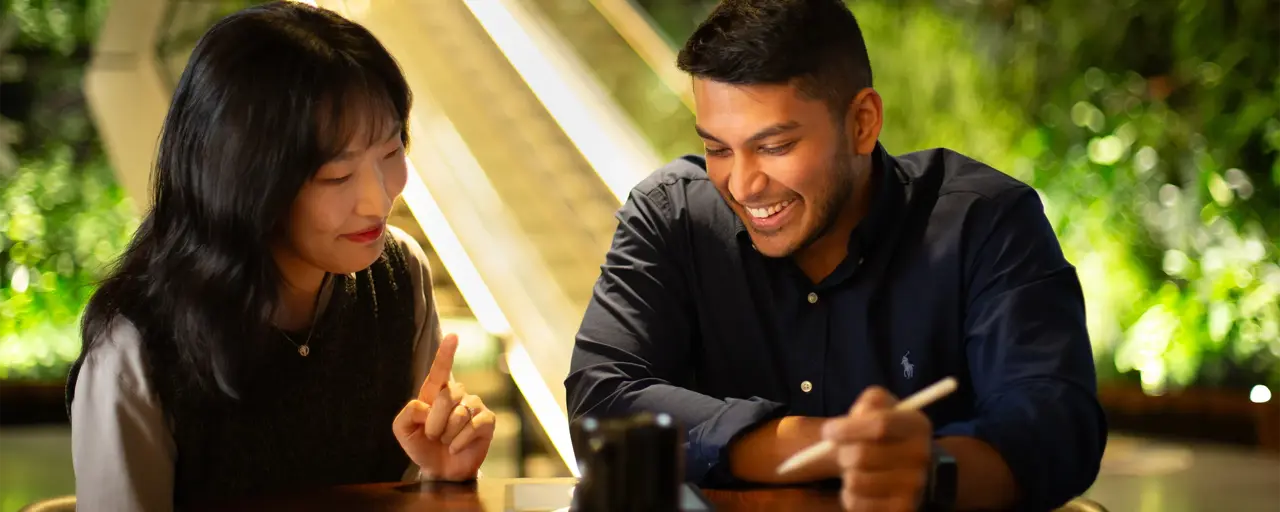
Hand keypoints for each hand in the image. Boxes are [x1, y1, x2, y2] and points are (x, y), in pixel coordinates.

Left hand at [392, 333, 495, 480]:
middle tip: (433, 435)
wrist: (440, 470)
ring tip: (446, 442)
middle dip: (435, 422)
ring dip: (447, 435)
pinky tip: (456, 447)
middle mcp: (457, 394)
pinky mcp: (487, 421)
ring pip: (459, 414)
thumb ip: (407, 413)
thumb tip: (427, 406)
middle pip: (446, 395)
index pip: (440, 370)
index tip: (454, 336)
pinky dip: (460, 441)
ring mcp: (474, 406)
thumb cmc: (422, 446)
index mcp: (435, 393)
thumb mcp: (403, 430)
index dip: (446, 353)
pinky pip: (474, 426)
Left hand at [822, 387, 932, 511]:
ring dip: (846, 475)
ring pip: (855, 482)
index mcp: (916, 425)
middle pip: (861, 456)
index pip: (880, 424)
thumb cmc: (888, 434)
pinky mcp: (901, 510)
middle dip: (841, 453)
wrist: (913, 468)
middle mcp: (920, 456)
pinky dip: (849, 495)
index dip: (848, 428)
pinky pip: (856, 504)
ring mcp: (914, 487)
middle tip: (843, 451)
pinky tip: (861, 487)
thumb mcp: (883, 408)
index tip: (828, 431)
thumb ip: (869, 402)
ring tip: (855, 468)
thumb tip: (855, 417)